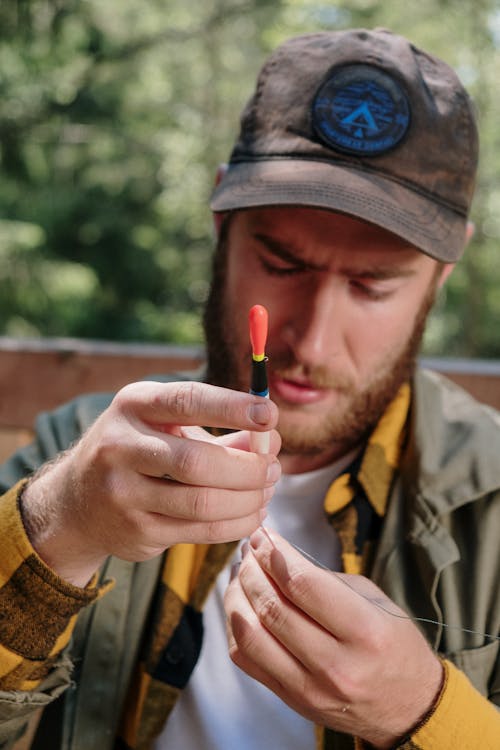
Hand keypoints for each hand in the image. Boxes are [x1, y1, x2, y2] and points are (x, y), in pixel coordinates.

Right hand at [21, 381, 280, 585]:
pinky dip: (237, 523)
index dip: (232, 408)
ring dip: (248, 499)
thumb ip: (219, 430)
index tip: (270, 415)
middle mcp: (121, 446)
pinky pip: (200, 532)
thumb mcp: (165, 425)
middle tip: (274, 468)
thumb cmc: (137, 451)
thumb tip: (271, 440)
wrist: (76, 502)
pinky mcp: (136, 531)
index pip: (187, 401)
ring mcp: (124, 493)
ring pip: (202, 503)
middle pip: (197, 462)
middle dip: (248, 468)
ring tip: (267, 490)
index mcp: (133, 405)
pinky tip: (253, 513)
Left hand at [225, 528, 442, 748]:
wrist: (409, 707)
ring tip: (240, 573)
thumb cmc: (393, 644)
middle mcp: (336, 664)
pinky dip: (235, 626)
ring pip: (251, 635)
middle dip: (252, 569)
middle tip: (248, 549)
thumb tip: (276, 556)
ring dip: (237, 595)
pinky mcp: (292, 699)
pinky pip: (246, 659)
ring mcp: (310, 688)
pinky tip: (241, 605)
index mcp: (364, 631)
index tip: (261, 535)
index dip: (274, 553)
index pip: (302, 584)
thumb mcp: (374, 601)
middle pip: (272, 607)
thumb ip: (326, 581)